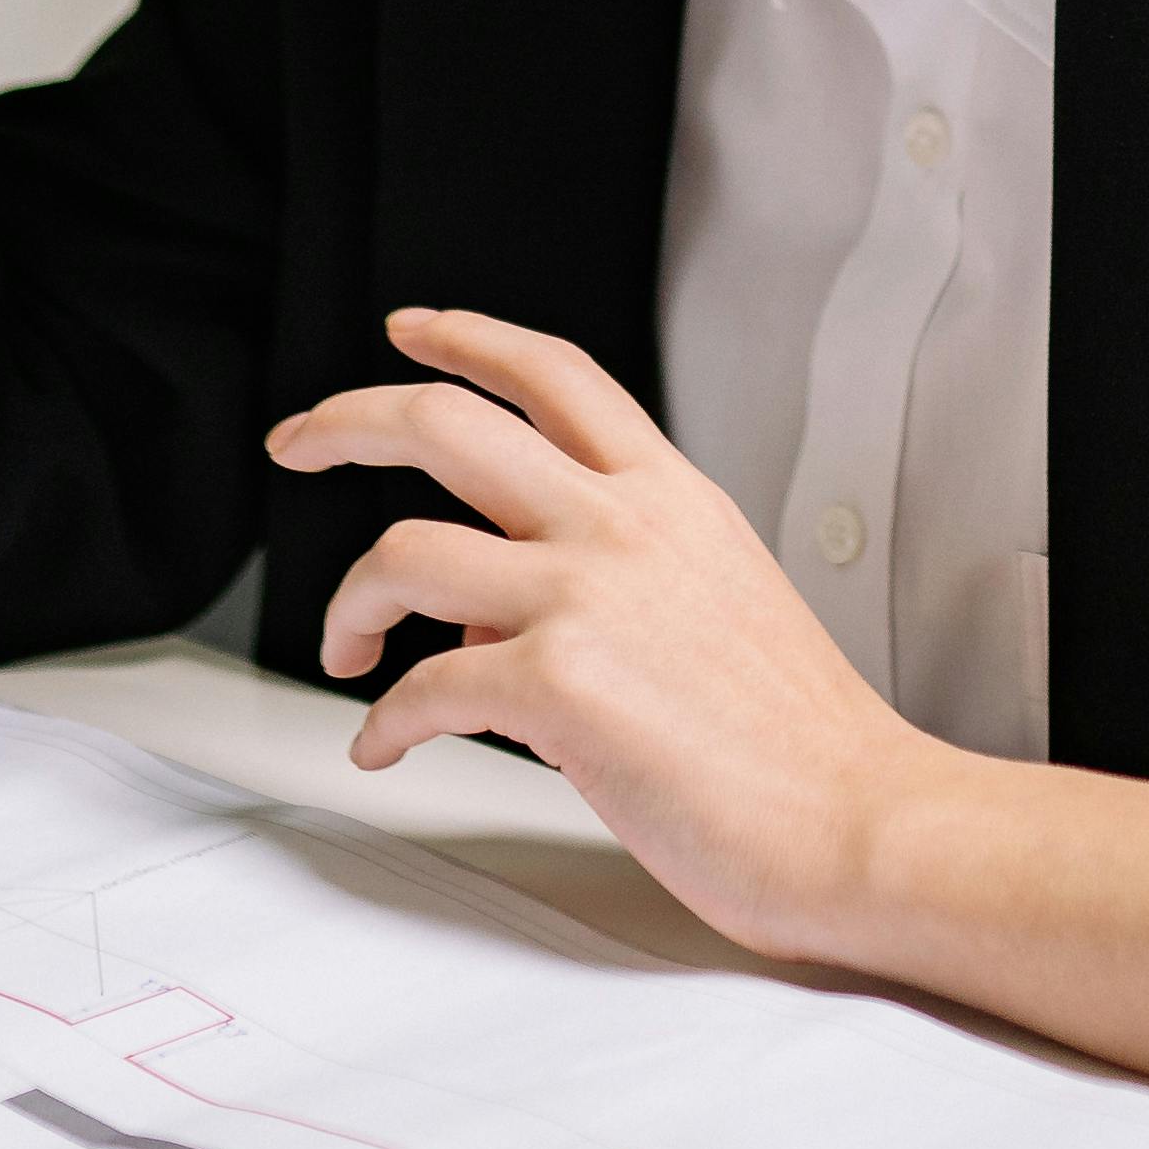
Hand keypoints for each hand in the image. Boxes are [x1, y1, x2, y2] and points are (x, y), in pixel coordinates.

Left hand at [273, 310, 929, 962]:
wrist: (850, 815)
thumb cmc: (793, 733)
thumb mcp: (716, 595)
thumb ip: (612, 567)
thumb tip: (493, 600)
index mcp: (670, 493)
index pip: (554, 374)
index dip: (469, 338)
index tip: (412, 333)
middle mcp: (622, 522)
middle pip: (447, 423)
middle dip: (347, 419)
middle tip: (298, 440)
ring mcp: (585, 595)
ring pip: (403, 551)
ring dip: (346, 602)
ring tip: (344, 649)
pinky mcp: (556, 685)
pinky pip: (420, 687)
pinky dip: (381, 722)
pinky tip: (384, 744)